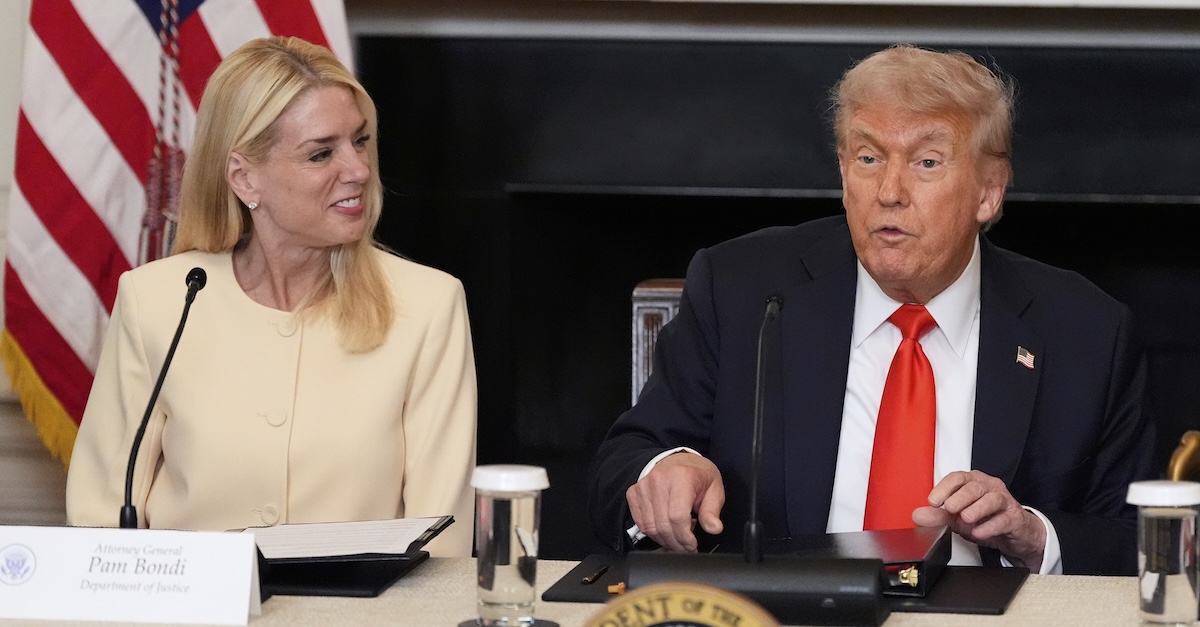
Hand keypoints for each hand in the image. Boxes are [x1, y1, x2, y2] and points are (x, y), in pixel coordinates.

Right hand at [626, 452, 724, 551]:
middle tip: (686, 548)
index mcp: (681, 477)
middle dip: (675, 543)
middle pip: (662, 525)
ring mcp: (643, 486)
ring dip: (664, 540)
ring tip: (676, 542)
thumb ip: (712, 511)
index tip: (692, 545)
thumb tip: (714, 528)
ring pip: (649, 527)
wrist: (679, 461)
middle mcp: (659, 480)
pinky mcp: (634, 492)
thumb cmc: (697, 475)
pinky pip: (640, 522)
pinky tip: (664, 533)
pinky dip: (652, 533)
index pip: (677, 517)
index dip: (684, 538)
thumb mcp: (714, 490)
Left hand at [912, 470, 1045, 571]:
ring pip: (992, 499)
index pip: (957, 478)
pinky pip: (1004, 520)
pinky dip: (990, 526)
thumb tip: (918, 515)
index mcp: (973, 482)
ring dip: (977, 509)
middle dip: (960, 497)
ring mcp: (1004, 501)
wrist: (1015, 533)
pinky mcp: (1015, 518)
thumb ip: (939, 516)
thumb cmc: (986, 519)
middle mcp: (989, 487)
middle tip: (949, 508)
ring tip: (965, 518)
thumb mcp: (959, 518)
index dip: (944, 487)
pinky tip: (979, 532)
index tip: (933, 501)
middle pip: (974, 487)